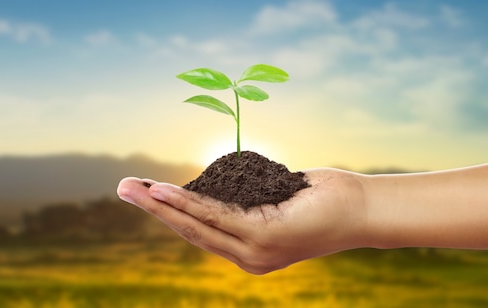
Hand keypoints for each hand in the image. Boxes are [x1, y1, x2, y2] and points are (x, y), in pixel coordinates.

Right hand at [117, 168, 368, 273]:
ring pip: (196, 225)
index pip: (199, 231)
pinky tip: (164, 191)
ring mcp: (255, 252)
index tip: (144, 193)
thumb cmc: (322, 198)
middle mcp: (248, 257)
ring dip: (161, 205)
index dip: (168, 213)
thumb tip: (218, 182)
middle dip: (153, 209)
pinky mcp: (264, 238)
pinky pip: (216, 217)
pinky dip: (187, 203)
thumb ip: (244, 199)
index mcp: (248, 249)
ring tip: (133, 188)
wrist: (365, 209)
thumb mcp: (273, 196)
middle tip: (122, 188)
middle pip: (189, 230)